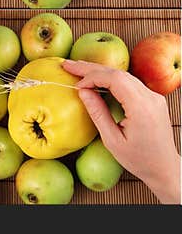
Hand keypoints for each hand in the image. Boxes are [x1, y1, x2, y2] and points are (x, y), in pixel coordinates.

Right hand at [63, 60, 180, 203]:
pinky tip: (97, 79)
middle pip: (118, 73)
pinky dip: (110, 78)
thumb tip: (83, 91)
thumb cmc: (139, 160)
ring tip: (79, 70)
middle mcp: (151, 98)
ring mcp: (154, 97)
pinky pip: (129, 82)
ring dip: (100, 71)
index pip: (115, 79)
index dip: (92, 77)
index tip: (76, 86)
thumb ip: (98, 113)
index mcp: (142, 108)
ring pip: (124, 75)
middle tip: (68, 65)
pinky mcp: (153, 99)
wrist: (165, 167)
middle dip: (91, 68)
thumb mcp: (112, 140)